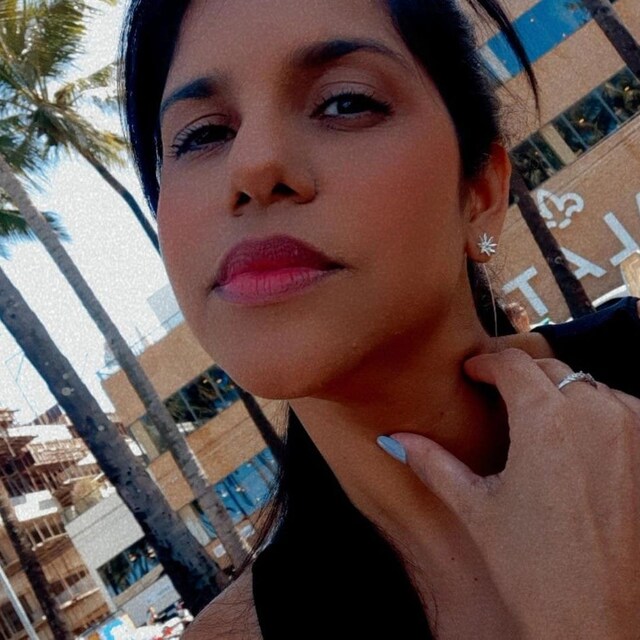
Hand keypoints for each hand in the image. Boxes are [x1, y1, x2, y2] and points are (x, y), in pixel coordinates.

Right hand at [390, 349, 639, 638]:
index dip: (486, 363)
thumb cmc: (535, 570)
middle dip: (519, 375)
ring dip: (559, 390)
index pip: (512, 364)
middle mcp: (594, 415)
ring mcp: (631, 432)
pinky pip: (623, 408)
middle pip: (549, 369)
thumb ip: (433, 464)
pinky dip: (599, 409)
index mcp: (544, 422)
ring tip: (536, 415)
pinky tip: (579, 436)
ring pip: (588, 384)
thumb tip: (395, 439)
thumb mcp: (476, 509)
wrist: (600, 623)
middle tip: (497, 392)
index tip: (473, 371)